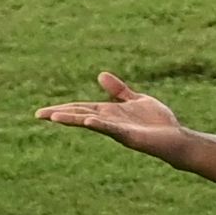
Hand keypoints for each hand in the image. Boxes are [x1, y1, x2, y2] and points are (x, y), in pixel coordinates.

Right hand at [35, 72, 187, 158]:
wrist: (176, 138)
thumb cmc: (158, 122)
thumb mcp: (136, 99)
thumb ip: (119, 90)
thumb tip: (100, 75)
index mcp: (108, 113)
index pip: (79, 108)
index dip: (61, 109)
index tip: (42, 112)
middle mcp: (109, 122)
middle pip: (79, 115)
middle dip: (60, 115)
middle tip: (39, 115)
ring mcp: (117, 130)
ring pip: (90, 122)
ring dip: (72, 120)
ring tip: (54, 117)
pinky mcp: (129, 136)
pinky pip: (111, 129)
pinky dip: (99, 124)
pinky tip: (88, 121)